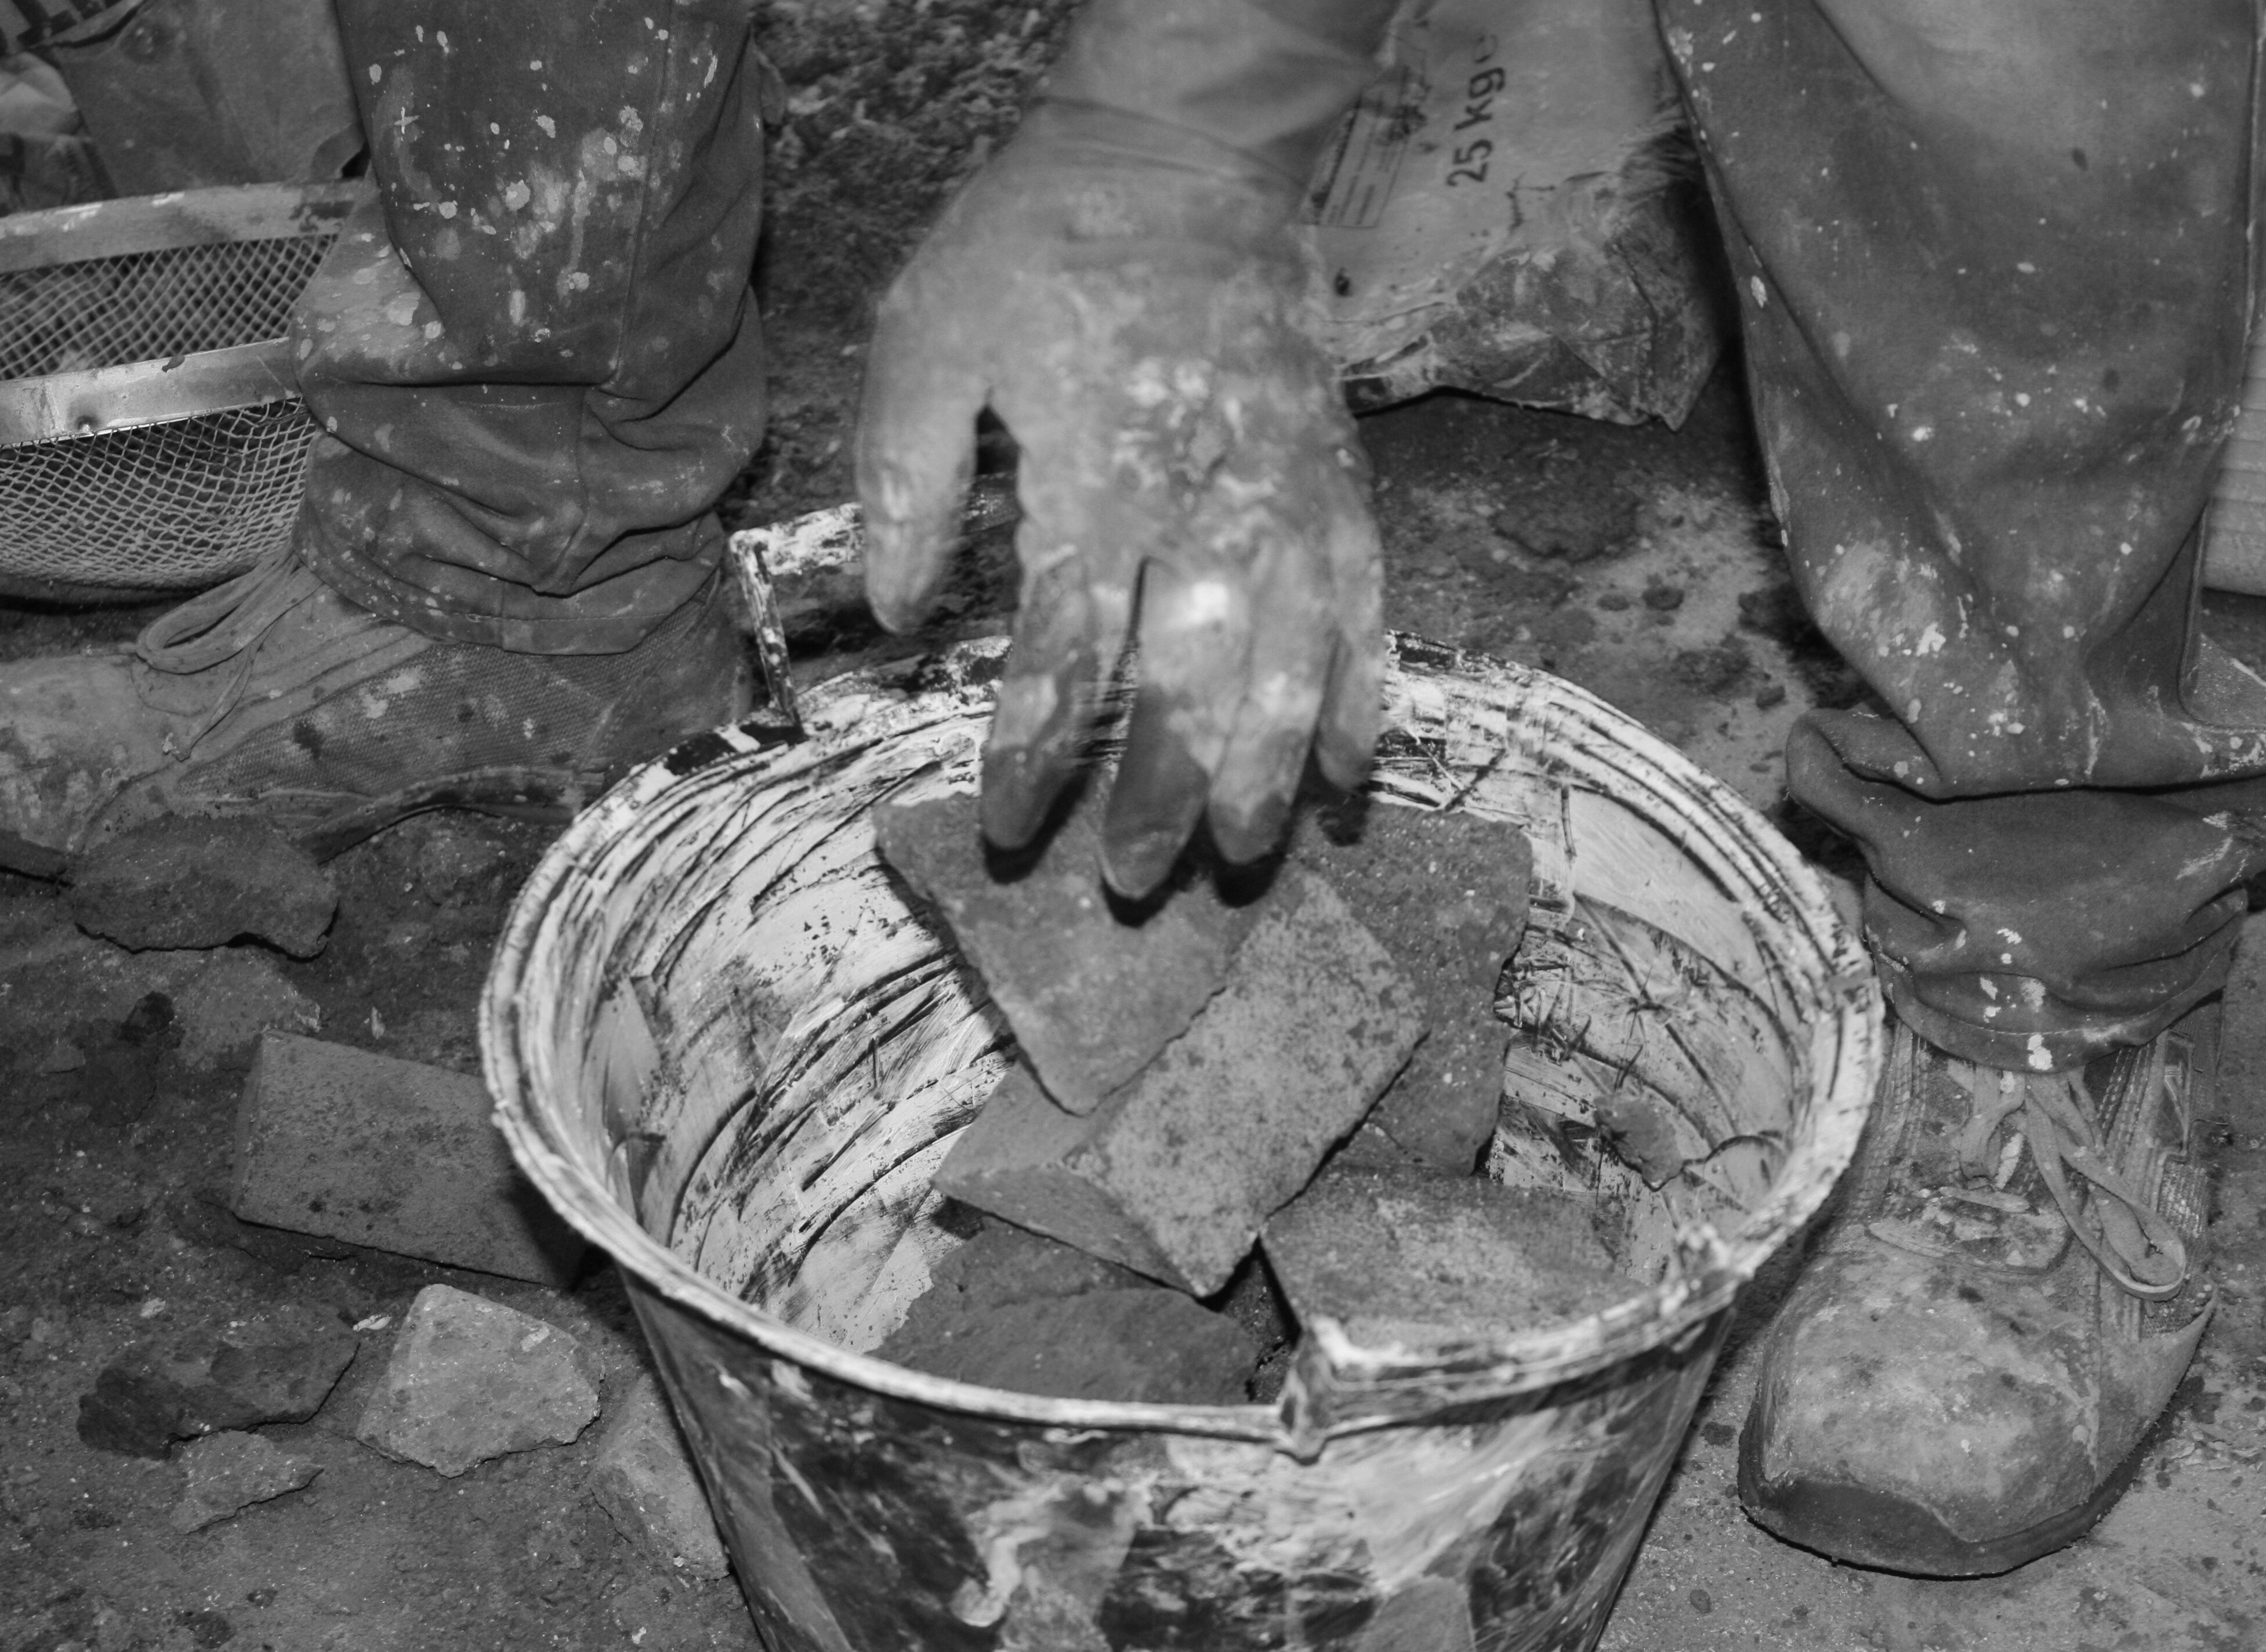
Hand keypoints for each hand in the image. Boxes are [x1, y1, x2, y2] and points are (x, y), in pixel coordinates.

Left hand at [856, 111, 1383, 897]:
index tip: (1007, 829)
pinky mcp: (1344, 491)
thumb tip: (896, 617)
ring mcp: (1292, 502)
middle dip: (1161, 795)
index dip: (1037, 751)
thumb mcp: (929, 332)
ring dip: (1266, 773)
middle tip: (1133, 885)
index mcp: (1099, 474)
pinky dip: (1363, 698)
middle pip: (1192, 682)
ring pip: (1292, 666)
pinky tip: (1348, 774)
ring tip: (1241, 857)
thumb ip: (906, 476)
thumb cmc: (1042, 246)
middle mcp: (1208, 504)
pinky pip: (1369, 614)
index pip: (1065, 649)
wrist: (1188, 155)